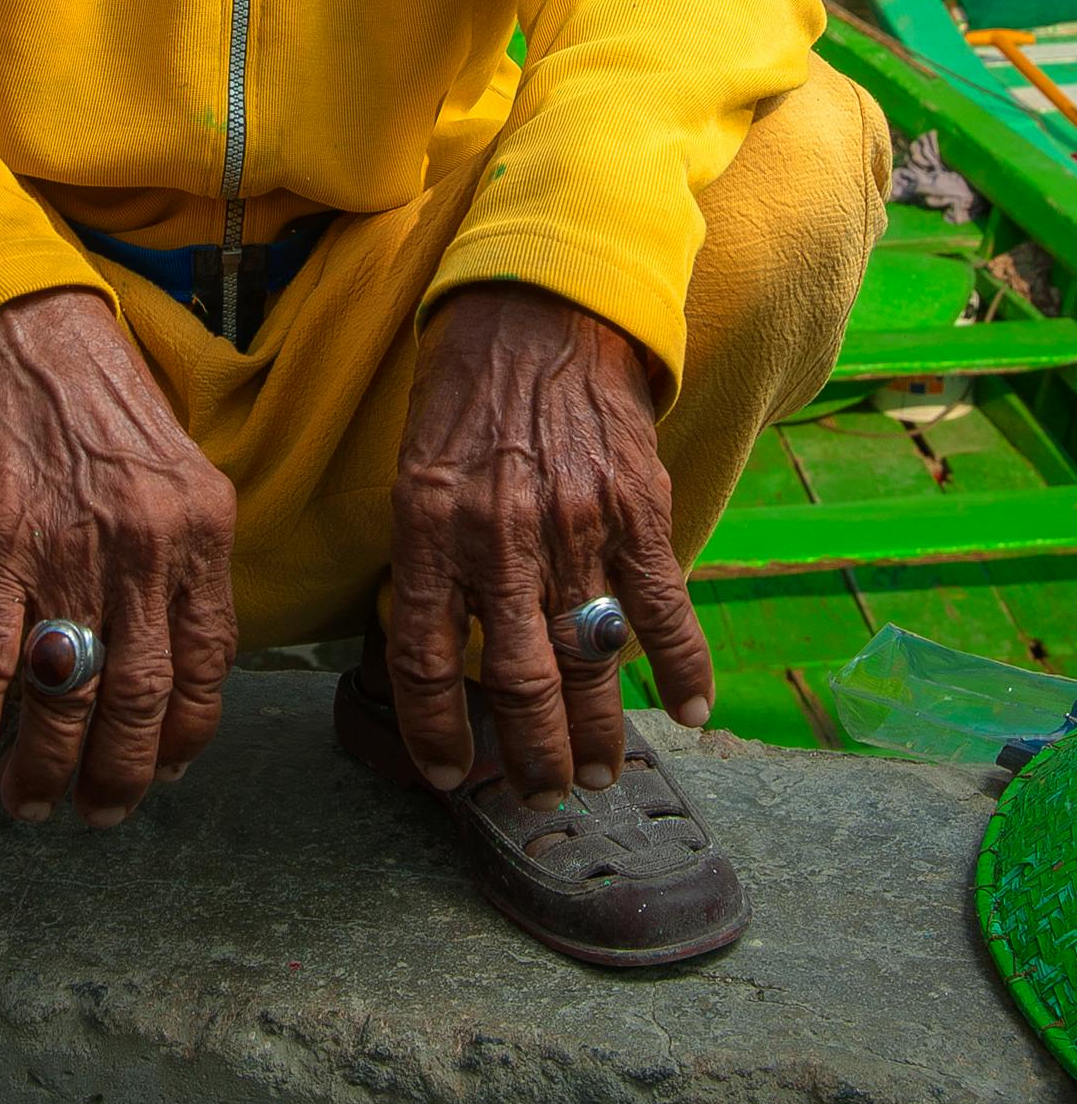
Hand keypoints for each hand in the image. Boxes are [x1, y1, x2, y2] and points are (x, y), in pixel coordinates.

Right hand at [0, 288, 237, 825]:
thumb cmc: (95, 397)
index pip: (210, 664)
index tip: (163, 769)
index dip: (185, 735)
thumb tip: (164, 651)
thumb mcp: (173, 470)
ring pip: (70, 694)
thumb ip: (178, 557)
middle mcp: (147, 549)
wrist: (20, 325)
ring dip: (48, 767)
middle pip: (144, 699)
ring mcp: (69, 551)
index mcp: (204, 530)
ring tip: (31, 803)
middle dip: (120, 775)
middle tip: (98, 811)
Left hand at [389, 284, 712, 807]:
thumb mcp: (417, 471)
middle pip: (518, 681)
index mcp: (428, 525)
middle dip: (529, 757)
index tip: (449, 777)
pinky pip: (663, 609)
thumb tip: (440, 654)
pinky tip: (686, 712)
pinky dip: (681, 668)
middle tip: (540, 794)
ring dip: (597, 733)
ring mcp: (574, 524)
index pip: (424, 659)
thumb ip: (428, 560)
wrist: (540, 309)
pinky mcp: (637, 508)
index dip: (435, 732)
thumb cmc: (467, 394)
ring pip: (589, 661)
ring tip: (598, 773)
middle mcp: (498, 534)